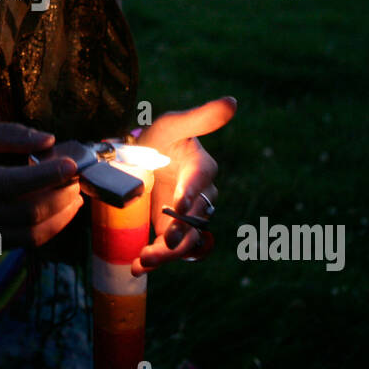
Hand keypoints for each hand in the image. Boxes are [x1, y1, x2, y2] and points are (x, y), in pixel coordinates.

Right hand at [0, 122, 82, 250]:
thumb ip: (10, 134)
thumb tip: (48, 140)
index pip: (12, 182)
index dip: (47, 175)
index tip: (71, 163)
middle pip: (27, 211)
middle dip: (60, 195)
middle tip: (75, 179)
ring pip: (31, 233)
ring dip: (61, 215)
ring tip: (73, 195)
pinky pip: (27, 243)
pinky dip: (51, 228)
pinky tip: (61, 211)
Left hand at [131, 96, 236, 275]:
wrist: (136, 162)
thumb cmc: (158, 138)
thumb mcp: (172, 125)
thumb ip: (199, 117)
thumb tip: (232, 102)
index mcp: (200, 168)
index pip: (199, 182)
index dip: (189, 194)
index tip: (177, 205)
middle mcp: (199, 196)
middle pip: (195, 219)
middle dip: (180, 232)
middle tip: (164, 242)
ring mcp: (185, 218)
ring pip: (186, 241)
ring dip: (167, 253)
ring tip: (143, 259)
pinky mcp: (170, 231)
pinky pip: (171, 250)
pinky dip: (157, 259)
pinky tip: (136, 265)